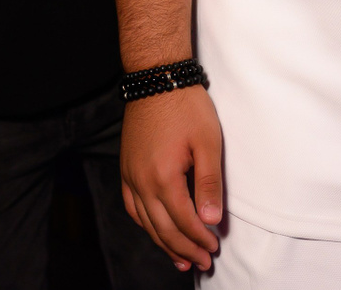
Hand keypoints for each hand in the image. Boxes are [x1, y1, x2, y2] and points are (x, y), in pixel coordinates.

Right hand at [119, 85, 223, 271]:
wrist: (156, 79)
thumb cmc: (186, 107)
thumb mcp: (208, 142)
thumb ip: (209, 183)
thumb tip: (211, 220)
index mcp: (163, 177)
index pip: (184, 221)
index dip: (200, 238)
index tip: (214, 248)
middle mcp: (141, 181)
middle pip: (163, 228)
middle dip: (184, 249)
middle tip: (202, 262)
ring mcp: (130, 175)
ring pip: (145, 222)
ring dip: (164, 243)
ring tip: (180, 259)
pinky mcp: (126, 168)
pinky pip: (132, 207)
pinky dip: (145, 225)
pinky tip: (155, 231)